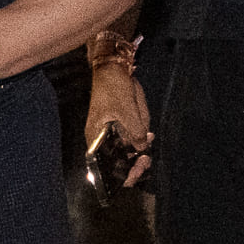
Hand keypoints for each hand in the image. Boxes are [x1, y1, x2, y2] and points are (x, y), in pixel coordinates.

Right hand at [87, 60, 154, 187]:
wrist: (113, 68)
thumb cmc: (112, 88)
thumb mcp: (126, 110)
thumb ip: (135, 131)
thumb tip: (143, 148)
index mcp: (96, 138)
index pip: (106, 167)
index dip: (122, 175)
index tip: (138, 169)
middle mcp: (102, 138)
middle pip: (118, 160)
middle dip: (135, 159)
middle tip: (147, 159)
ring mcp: (111, 131)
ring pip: (128, 147)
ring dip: (139, 144)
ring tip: (147, 134)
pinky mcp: (120, 124)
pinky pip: (132, 135)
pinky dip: (140, 134)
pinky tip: (147, 130)